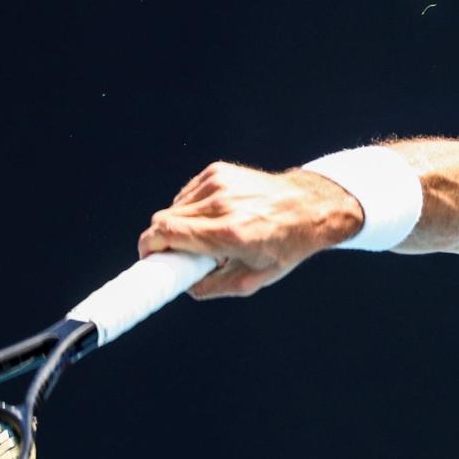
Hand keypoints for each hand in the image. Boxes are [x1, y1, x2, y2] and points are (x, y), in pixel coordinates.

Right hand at [138, 161, 363, 298]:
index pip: (167, 232)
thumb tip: (185, 286)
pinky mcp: (218, 171)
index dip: (149, 246)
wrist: (309, 207)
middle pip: (164, 219)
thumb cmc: (285, 244)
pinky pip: (188, 193)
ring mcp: (219, 183)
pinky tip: (215, 216)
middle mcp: (222, 205)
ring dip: (181, 223)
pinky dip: (193, 207)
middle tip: (180, 254)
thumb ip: (214, 287)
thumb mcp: (255, 278)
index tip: (148, 257)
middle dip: (164, 240)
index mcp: (230, 233)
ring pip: (174, 206)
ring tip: (209, 235)